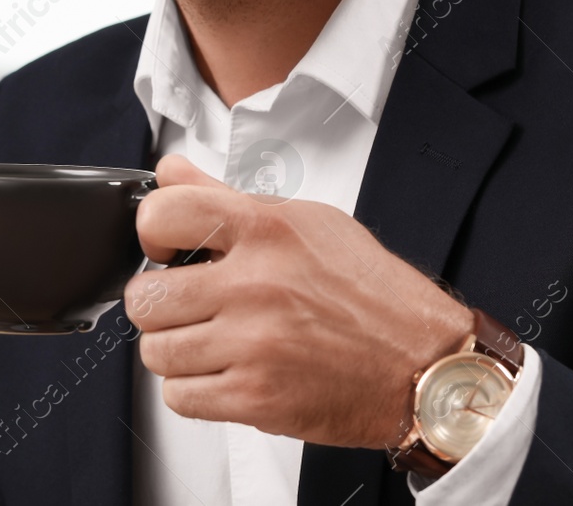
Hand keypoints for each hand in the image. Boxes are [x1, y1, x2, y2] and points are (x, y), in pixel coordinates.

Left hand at [123, 155, 473, 448]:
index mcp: (267, 230)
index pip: (162, 213)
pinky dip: (193, 390)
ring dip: (175, 349)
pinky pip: (179, 398)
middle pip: (147, 296)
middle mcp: (256, 285)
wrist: (425, 365)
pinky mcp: (255, 399)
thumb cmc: (373, 293)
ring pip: (156, 351)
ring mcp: (253, 345)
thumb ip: (227, 197)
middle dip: (159, 302)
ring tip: (210, 341)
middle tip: (187, 304)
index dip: (151, 232)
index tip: (164, 248)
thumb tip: (171, 172)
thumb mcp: (307, 221)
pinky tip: (223, 373)